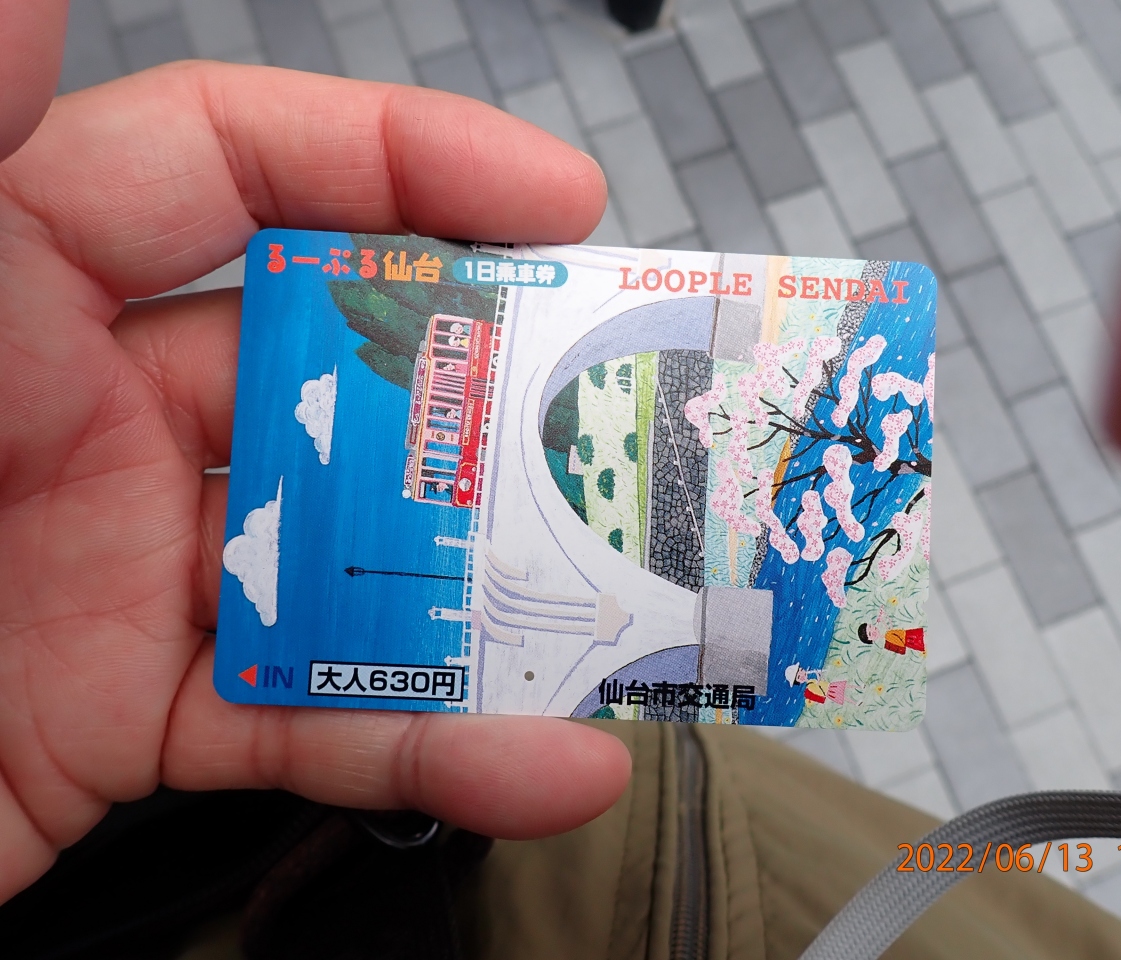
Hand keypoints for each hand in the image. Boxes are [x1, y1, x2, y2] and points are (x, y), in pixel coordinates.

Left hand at [0, 26, 629, 902]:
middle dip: (496, 390)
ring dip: (500, 600)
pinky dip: (431, 742)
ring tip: (626, 615)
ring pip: (357, 564)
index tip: (558, 202)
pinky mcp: (135, 717)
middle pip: (344, 372)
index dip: (406, 161)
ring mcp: (129, 570)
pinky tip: (542, 760)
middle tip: (628, 413)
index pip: (237, 167)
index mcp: (20, 282)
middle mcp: (95, 415)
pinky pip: (309, 725)